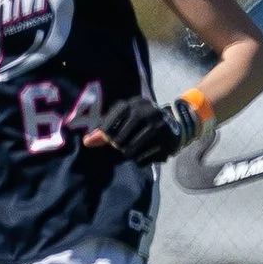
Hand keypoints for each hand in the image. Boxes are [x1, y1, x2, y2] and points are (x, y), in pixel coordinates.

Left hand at [88, 95, 204, 163]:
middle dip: (116, 145)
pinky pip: (142, 159)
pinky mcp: (167, 143)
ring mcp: (159, 128)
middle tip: (119, 146)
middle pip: (119, 138)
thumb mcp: (125, 120)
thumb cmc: (141, 124)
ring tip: (129, 150)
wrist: (174, 127)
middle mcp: (149, 112)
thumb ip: (105, 130)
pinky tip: (143, 155)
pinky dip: (139, 160)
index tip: (106, 138)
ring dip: (126, 154)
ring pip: (130, 150)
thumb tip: (87, 142)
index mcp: (136, 103)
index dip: (106, 130)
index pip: (115, 116)